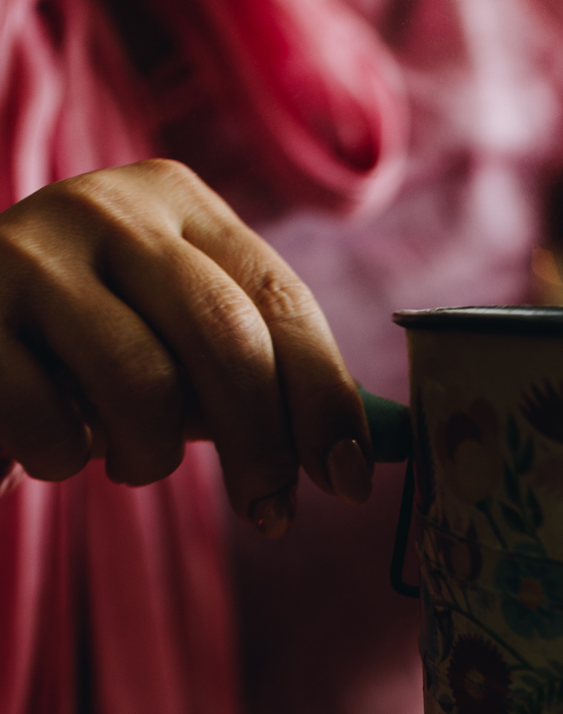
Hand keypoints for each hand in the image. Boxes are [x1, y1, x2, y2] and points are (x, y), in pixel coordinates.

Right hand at [0, 159, 370, 536]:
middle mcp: (104, 208)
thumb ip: (269, 380)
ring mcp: (27, 255)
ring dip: (153, 458)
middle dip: (262, 446)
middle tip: (269, 512)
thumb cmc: (86, 353)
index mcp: (175, 201)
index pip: (281, 299)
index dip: (326, 399)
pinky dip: (65, 460)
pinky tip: (53, 446)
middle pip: (226, 338)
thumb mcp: (179, 345)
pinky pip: (53, 424)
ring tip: (133, 462)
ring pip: (143, 386)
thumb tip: (376, 445)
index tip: (347, 481)